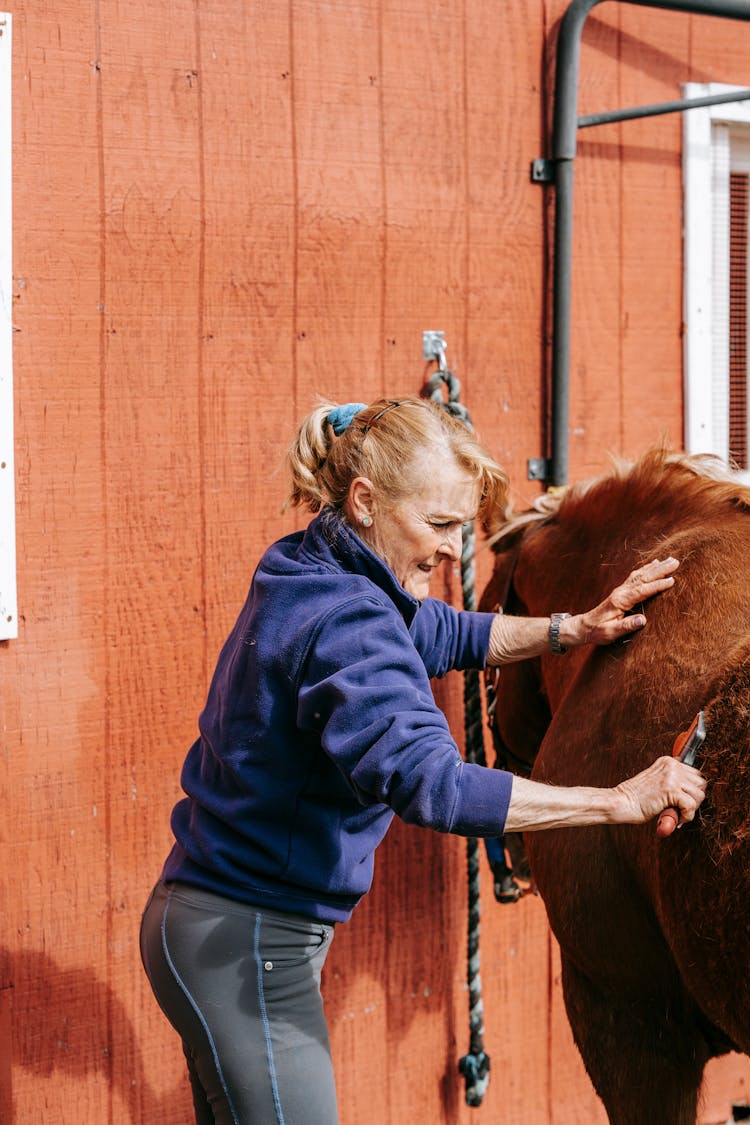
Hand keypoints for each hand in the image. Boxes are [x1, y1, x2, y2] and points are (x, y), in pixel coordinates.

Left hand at [562, 556, 678, 647]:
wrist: (584, 626)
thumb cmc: (598, 631)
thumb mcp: (611, 632)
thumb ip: (626, 626)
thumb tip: (642, 620)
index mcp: (620, 600)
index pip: (642, 590)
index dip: (657, 585)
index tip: (672, 581)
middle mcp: (621, 592)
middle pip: (643, 578)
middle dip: (661, 570)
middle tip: (676, 562)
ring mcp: (621, 590)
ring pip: (641, 574)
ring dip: (656, 567)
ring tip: (670, 560)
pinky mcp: (622, 591)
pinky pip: (636, 576)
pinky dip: (647, 569)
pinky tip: (654, 564)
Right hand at [611, 755, 706, 825]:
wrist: (621, 802)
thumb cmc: (637, 797)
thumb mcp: (657, 781)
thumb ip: (672, 780)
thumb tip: (694, 790)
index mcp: (668, 761)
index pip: (695, 774)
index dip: (692, 791)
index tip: (683, 801)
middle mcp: (671, 765)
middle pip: (700, 783)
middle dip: (694, 799)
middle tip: (681, 808)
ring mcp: (671, 777)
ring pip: (698, 795)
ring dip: (690, 808)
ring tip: (676, 813)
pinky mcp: (670, 790)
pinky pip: (691, 806)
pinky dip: (686, 816)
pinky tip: (676, 818)